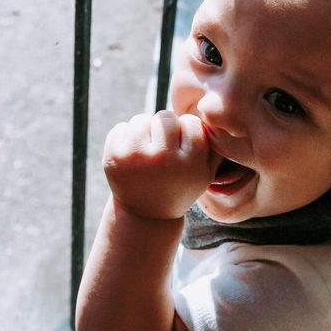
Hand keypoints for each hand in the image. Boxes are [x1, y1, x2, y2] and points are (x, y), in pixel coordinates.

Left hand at [102, 110, 216, 220]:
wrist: (146, 213)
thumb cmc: (180, 185)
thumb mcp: (205, 174)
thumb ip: (215, 146)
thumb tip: (217, 118)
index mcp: (189, 164)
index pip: (191, 123)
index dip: (187, 132)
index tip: (183, 148)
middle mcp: (162, 160)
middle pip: (165, 117)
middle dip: (165, 128)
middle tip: (164, 148)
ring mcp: (134, 158)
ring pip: (141, 119)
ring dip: (145, 131)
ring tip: (148, 152)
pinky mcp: (113, 157)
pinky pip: (121, 127)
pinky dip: (126, 138)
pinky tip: (132, 157)